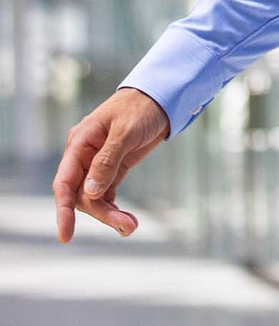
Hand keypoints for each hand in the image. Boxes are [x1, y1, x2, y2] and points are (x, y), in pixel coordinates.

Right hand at [52, 87, 169, 242]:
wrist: (160, 97)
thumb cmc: (141, 107)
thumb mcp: (126, 130)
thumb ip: (107, 160)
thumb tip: (89, 192)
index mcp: (80, 143)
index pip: (64, 182)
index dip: (63, 210)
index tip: (66, 235)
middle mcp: (84, 155)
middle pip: (82, 194)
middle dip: (101, 213)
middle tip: (127, 226)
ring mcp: (98, 163)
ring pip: (95, 197)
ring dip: (110, 214)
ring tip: (131, 226)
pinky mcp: (113, 167)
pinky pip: (107, 193)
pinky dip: (114, 207)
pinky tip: (126, 220)